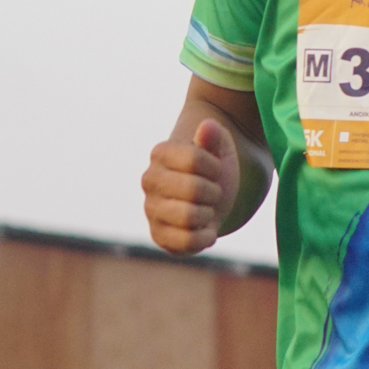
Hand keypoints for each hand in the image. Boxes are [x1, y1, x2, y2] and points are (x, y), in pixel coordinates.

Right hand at [142, 118, 240, 253]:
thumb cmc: (213, 165)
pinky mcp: (158, 235)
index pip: (194, 159)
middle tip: (213, 191)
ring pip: (188, 217)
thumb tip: (207, 126)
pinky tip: (207, 228)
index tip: (216, 167)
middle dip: (214, 191)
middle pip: (193, 189)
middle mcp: (149, 180)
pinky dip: (204, 237)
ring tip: (207, 208)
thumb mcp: (219, 146)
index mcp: (160, 153)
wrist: (210, 192)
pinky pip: (185, 242)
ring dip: (209, 213)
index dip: (215, 166)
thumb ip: (213, 136)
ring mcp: (151, 209)